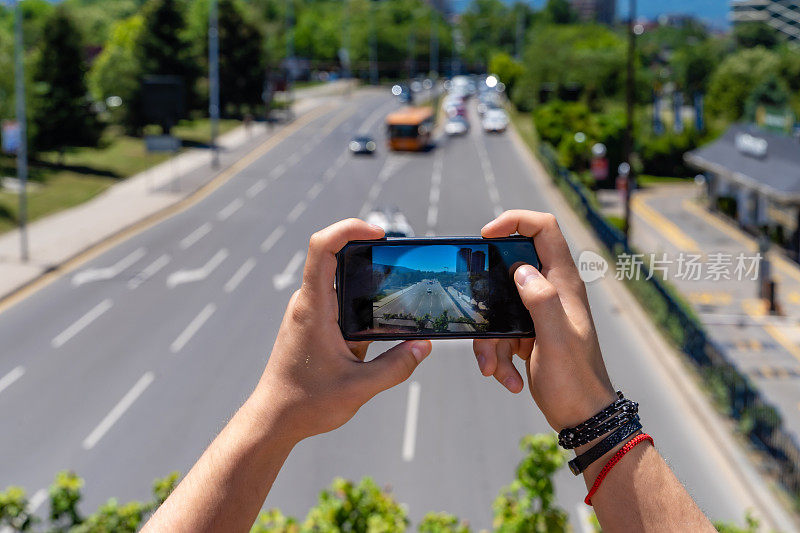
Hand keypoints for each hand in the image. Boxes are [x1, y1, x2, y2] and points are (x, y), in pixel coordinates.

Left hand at [249, 219, 431, 443]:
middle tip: (400, 264)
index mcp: (314, 308)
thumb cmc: (307, 403)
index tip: (379, 233)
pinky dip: (360, 304)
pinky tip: (380, 322)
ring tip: (397, 295)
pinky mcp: (312, 323)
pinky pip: (337, 300)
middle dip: (369, 254)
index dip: (349, 228)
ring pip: (338, 281)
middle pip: (335, 257)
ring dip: (366, 284)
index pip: (322, 248)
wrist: (274, 419)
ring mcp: (308, 312)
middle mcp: (307, 303)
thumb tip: (424, 347)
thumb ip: (396, 367)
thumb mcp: (359, 388)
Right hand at [473, 210, 615, 430]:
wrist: (582, 417)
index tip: (486, 234)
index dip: (515, 221)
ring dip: (490, 340)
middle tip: (479, 316)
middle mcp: (551, 292)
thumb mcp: (556, 340)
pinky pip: (501, 333)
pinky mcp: (528, 334)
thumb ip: (540, 300)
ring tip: (496, 368)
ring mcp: (538, 314)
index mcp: (563, 284)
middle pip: (509, 270)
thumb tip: (520, 270)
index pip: (544, 230)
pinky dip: (498, 356)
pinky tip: (508, 378)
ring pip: (498, 307)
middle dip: (488, 296)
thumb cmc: (575, 381)